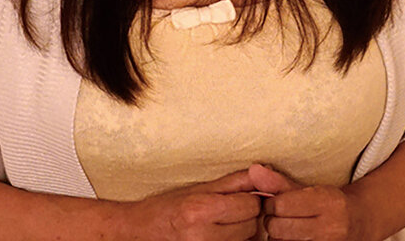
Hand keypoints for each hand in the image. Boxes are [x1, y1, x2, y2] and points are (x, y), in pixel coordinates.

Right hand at [123, 168, 260, 239]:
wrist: (141, 233)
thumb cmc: (169, 207)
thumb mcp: (199, 188)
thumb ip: (234, 182)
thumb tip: (263, 171)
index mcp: (200, 211)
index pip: (250, 205)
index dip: (250, 199)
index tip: (240, 197)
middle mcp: (203, 237)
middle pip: (251, 226)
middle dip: (247, 216)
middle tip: (229, 211)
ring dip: (243, 233)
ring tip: (223, 224)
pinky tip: (221, 236)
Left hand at [248, 163, 371, 240]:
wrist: (359, 223)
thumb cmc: (328, 204)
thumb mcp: (308, 189)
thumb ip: (278, 182)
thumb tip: (253, 169)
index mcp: (326, 202)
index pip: (281, 204)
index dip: (270, 202)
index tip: (273, 201)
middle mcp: (329, 228)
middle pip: (277, 227)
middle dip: (271, 220)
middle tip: (278, 216)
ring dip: (276, 236)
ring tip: (285, 228)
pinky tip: (290, 238)